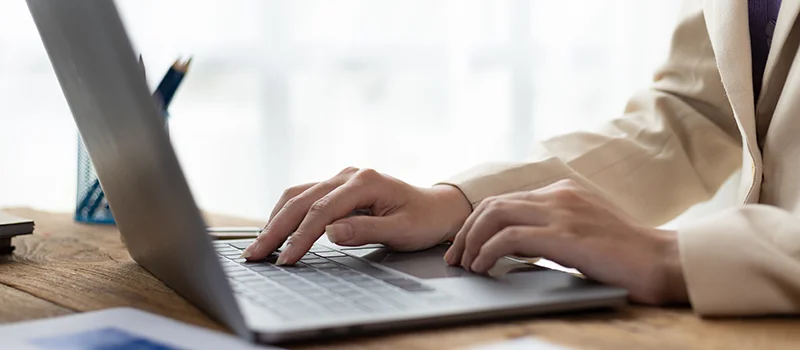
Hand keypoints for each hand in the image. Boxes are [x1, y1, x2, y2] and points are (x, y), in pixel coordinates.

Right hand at [242, 167, 471, 264]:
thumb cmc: (422, 220)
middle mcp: (349, 174)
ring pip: (298, 194)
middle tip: (256, 254)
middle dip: (276, 229)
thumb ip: (366, 231)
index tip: (286, 260)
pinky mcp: (338, 186)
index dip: (300, 237)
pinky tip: (275, 228)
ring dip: (276, 219)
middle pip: (302, 200)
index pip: (322, 212)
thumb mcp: (401, 230)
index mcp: (365, 182)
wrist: (435, 207)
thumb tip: (331, 232)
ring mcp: (341, 178)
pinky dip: (287, 212)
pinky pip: (305, 195)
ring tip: (259, 244)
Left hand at [444, 179, 687, 304]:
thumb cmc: (627, 255)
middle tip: (456, 257)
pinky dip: (488, 252)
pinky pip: (509, 238)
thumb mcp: (586, 230)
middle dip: (467, 231)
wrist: (663, 262)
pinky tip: (484, 268)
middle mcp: (559, 195)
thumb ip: (556, 227)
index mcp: (564, 191)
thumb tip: (519, 244)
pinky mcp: (564, 235)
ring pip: (495, 215)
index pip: (507, 200)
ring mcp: (562, 212)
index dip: (479, 222)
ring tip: (466, 265)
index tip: (466, 246)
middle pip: (493, 204)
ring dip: (472, 241)